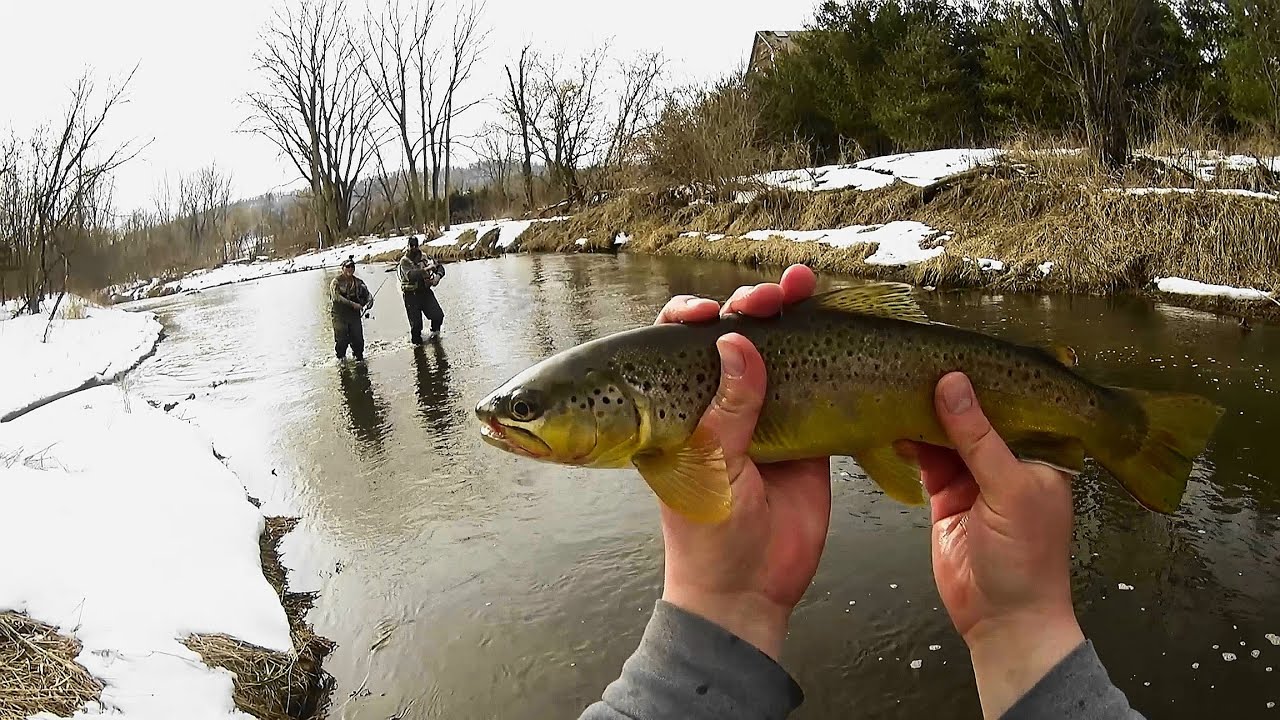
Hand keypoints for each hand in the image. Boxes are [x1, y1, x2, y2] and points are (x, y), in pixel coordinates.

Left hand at [651, 264, 831, 661]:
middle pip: (733, 336)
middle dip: (750, 306)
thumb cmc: (709, 535)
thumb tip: (738, 344)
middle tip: (770, 300)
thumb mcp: (712, 467)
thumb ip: (728, 408)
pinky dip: (828, 352)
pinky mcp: (804, 430)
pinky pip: (816, 383)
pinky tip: (837, 321)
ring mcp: (763, 414)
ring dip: (790, 314)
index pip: (677, 344)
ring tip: (802, 287)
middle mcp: (718, 403)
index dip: (691, 317)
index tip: (709, 313)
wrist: (751, 591)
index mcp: (679, 407)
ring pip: (777, 349)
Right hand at [898, 373, 1083, 718]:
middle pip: (976, 416)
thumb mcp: (1008, 490)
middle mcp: (1008, 461)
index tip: (958, 347)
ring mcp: (975, 478)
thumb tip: (954, 384)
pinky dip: (910, 442)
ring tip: (900, 383)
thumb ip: (978, 437)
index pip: (1014, 403)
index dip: (989, 377)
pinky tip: (894, 422)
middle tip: (920, 358)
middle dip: (951, 393)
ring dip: (925, 415)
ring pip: (947, 434)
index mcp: (1040, 454)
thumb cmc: (1026, 560)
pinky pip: (926, 459)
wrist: (1001, 621)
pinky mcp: (946, 495)